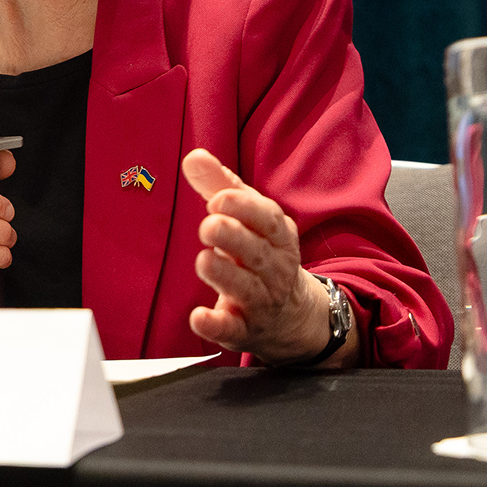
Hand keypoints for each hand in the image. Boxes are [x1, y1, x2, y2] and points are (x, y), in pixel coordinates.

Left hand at [181, 149, 348, 366]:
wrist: (293, 316)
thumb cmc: (261, 253)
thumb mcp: (250, 218)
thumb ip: (221, 186)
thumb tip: (194, 156)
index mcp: (277, 236)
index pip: (268, 219)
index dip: (244, 208)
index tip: (218, 198)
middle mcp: (273, 269)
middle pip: (257, 252)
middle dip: (234, 237)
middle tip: (209, 225)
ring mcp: (261, 301)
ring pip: (246, 289)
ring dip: (225, 275)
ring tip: (204, 261)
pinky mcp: (244, 330)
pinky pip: (232, 330)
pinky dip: (216, 325)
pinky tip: (199, 317)